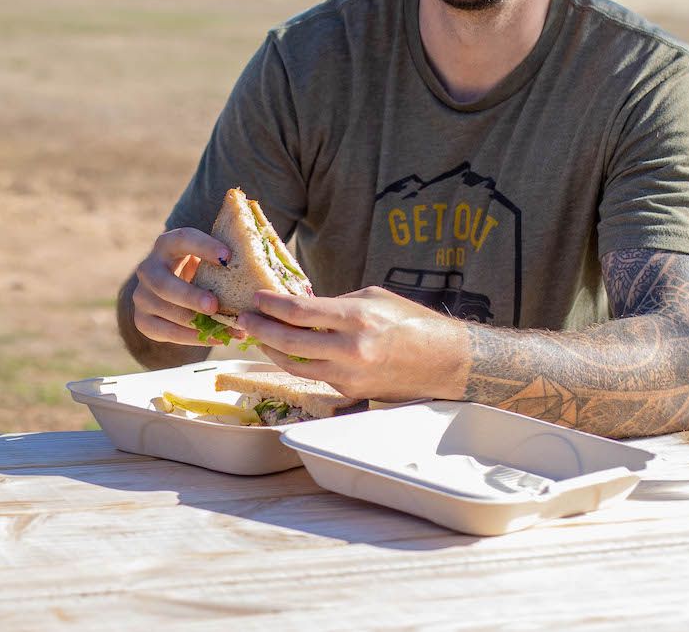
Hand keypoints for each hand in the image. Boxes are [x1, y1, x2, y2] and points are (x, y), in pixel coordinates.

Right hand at [129, 227, 234, 346]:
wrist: (174, 290)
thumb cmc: (201, 271)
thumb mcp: (207, 260)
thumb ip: (225, 260)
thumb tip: (262, 270)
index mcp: (167, 245)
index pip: (182, 239)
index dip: (203, 246)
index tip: (228, 256)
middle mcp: (148, 269)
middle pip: (164, 284)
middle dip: (189, 296)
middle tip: (214, 305)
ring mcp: (142, 296)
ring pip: (166, 312)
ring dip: (197, 323)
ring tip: (227, 329)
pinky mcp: (143, 320)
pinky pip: (167, 333)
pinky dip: (193, 338)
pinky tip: (216, 338)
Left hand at [237, 286, 468, 401]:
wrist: (444, 362)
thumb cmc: (411, 322)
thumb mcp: (373, 297)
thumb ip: (336, 303)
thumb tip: (302, 306)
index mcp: (356, 318)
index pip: (299, 312)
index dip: (271, 304)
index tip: (256, 297)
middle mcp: (350, 349)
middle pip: (289, 341)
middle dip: (260, 328)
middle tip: (245, 318)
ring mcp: (349, 375)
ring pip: (295, 365)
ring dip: (271, 350)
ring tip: (257, 336)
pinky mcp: (351, 392)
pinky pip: (314, 376)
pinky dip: (296, 362)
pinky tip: (285, 350)